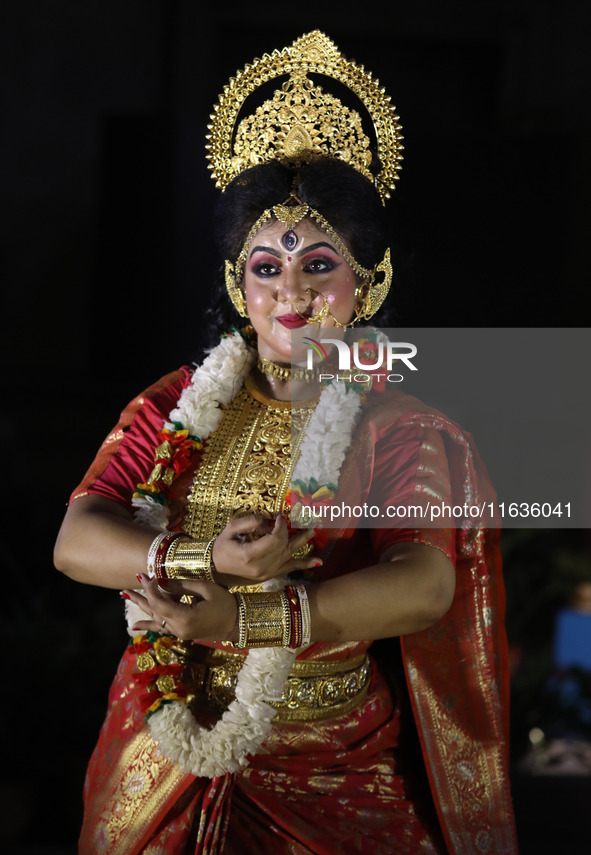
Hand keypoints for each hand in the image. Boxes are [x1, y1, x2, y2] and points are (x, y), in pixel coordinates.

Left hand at [123, 575, 237, 641]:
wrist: (238, 624)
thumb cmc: (226, 604)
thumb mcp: (206, 589)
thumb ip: (183, 586)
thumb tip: (162, 582)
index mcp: (185, 618)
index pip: (160, 602)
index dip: (152, 588)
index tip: (150, 574)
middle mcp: (179, 628)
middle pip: (154, 610)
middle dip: (144, 593)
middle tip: (135, 578)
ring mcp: (180, 632)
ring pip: (155, 618)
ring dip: (141, 605)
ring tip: (125, 594)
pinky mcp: (182, 632)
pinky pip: (161, 628)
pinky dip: (148, 625)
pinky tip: (135, 626)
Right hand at [212, 514, 320, 584]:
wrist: (217, 569)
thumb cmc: (222, 547)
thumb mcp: (231, 530)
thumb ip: (251, 522)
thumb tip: (270, 521)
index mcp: (250, 555)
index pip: (275, 538)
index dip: (280, 525)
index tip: (278, 516)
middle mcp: (262, 566)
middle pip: (284, 545)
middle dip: (290, 530)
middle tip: (297, 517)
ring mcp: (268, 572)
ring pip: (291, 555)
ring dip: (304, 542)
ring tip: (314, 530)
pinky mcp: (271, 575)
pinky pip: (291, 568)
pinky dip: (305, 564)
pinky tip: (318, 562)